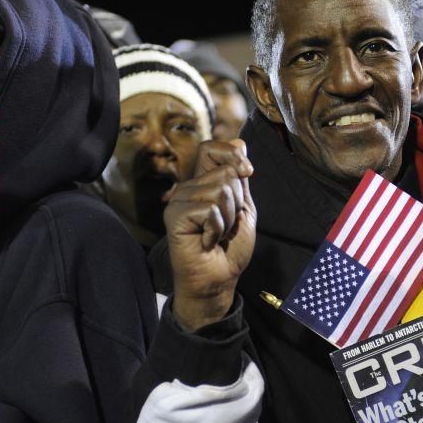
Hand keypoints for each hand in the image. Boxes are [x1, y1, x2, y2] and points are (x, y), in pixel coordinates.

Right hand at [165, 139, 255, 330]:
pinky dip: (217, 229)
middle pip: (225, 173)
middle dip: (237, 202)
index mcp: (202, 183)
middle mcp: (187, 188)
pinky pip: (209, 209)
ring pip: (220, 191)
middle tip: (225, 225)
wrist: (218, 280)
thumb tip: (240, 142)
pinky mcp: (174, 216)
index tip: (248, 172)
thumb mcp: (243, 207)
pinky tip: (207, 241)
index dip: (232, 154)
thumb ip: (239, 177)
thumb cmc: (229, 248)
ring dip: (228, 219)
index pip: (211, 148)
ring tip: (216, 234)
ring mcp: (178, 201)